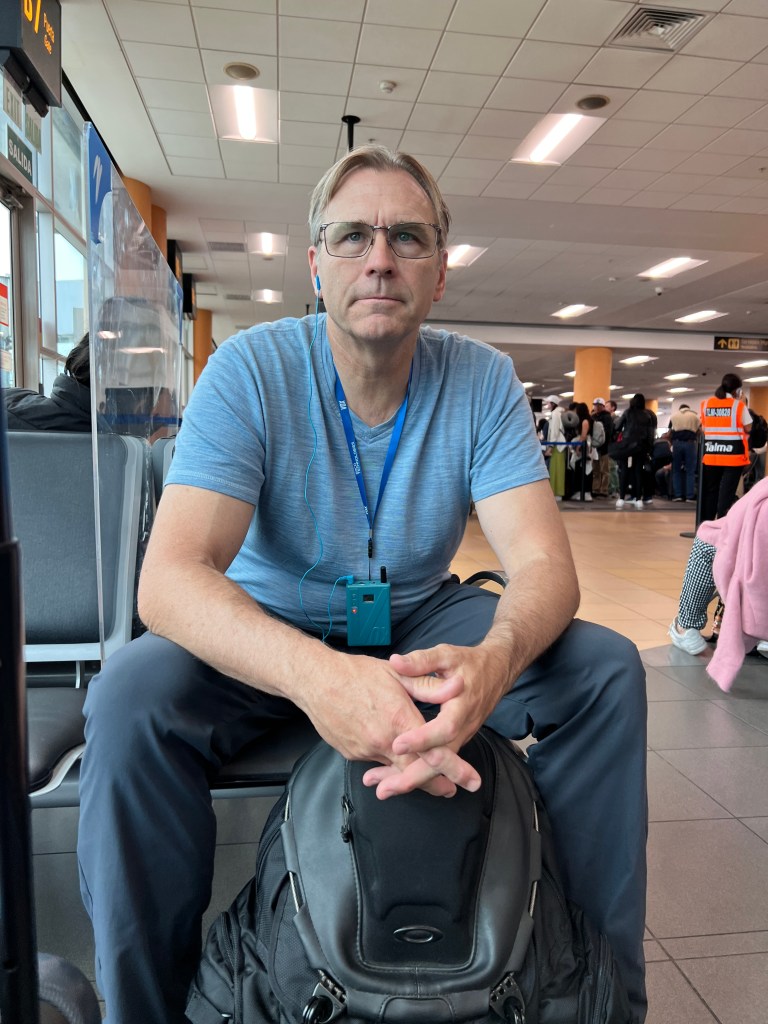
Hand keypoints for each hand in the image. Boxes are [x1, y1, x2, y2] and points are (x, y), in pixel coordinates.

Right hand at [298, 652, 474, 797]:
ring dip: (410, 776)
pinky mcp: (352, 754)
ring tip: (425, 781)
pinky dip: (387, 766)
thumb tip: (458, 686)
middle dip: (436, 784)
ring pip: (394, 770)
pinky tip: (392, 763)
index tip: (469, 781)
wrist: (316, 681)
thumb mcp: (398, 675)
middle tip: (451, 790)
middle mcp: (384, 741)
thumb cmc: (357, 673)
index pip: (434, 752)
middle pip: (416, 772)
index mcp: (400, 720)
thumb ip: (429, 686)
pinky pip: (375, 763)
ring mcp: (366, 750)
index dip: (454, 769)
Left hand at [361, 640, 510, 799]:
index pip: (444, 728)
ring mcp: (460, 737)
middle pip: (441, 760)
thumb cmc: (469, 663)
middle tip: (384, 788)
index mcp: (461, 706)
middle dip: (413, 776)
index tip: (397, 744)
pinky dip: (416, 771)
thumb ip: (422, 661)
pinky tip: (393, 778)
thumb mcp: (447, 655)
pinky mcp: (454, 741)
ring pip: (437, 766)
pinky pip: (436, 761)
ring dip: (410, 779)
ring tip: (381, 789)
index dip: (422, 739)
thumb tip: (396, 662)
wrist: (496, 671)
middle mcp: (463, 728)